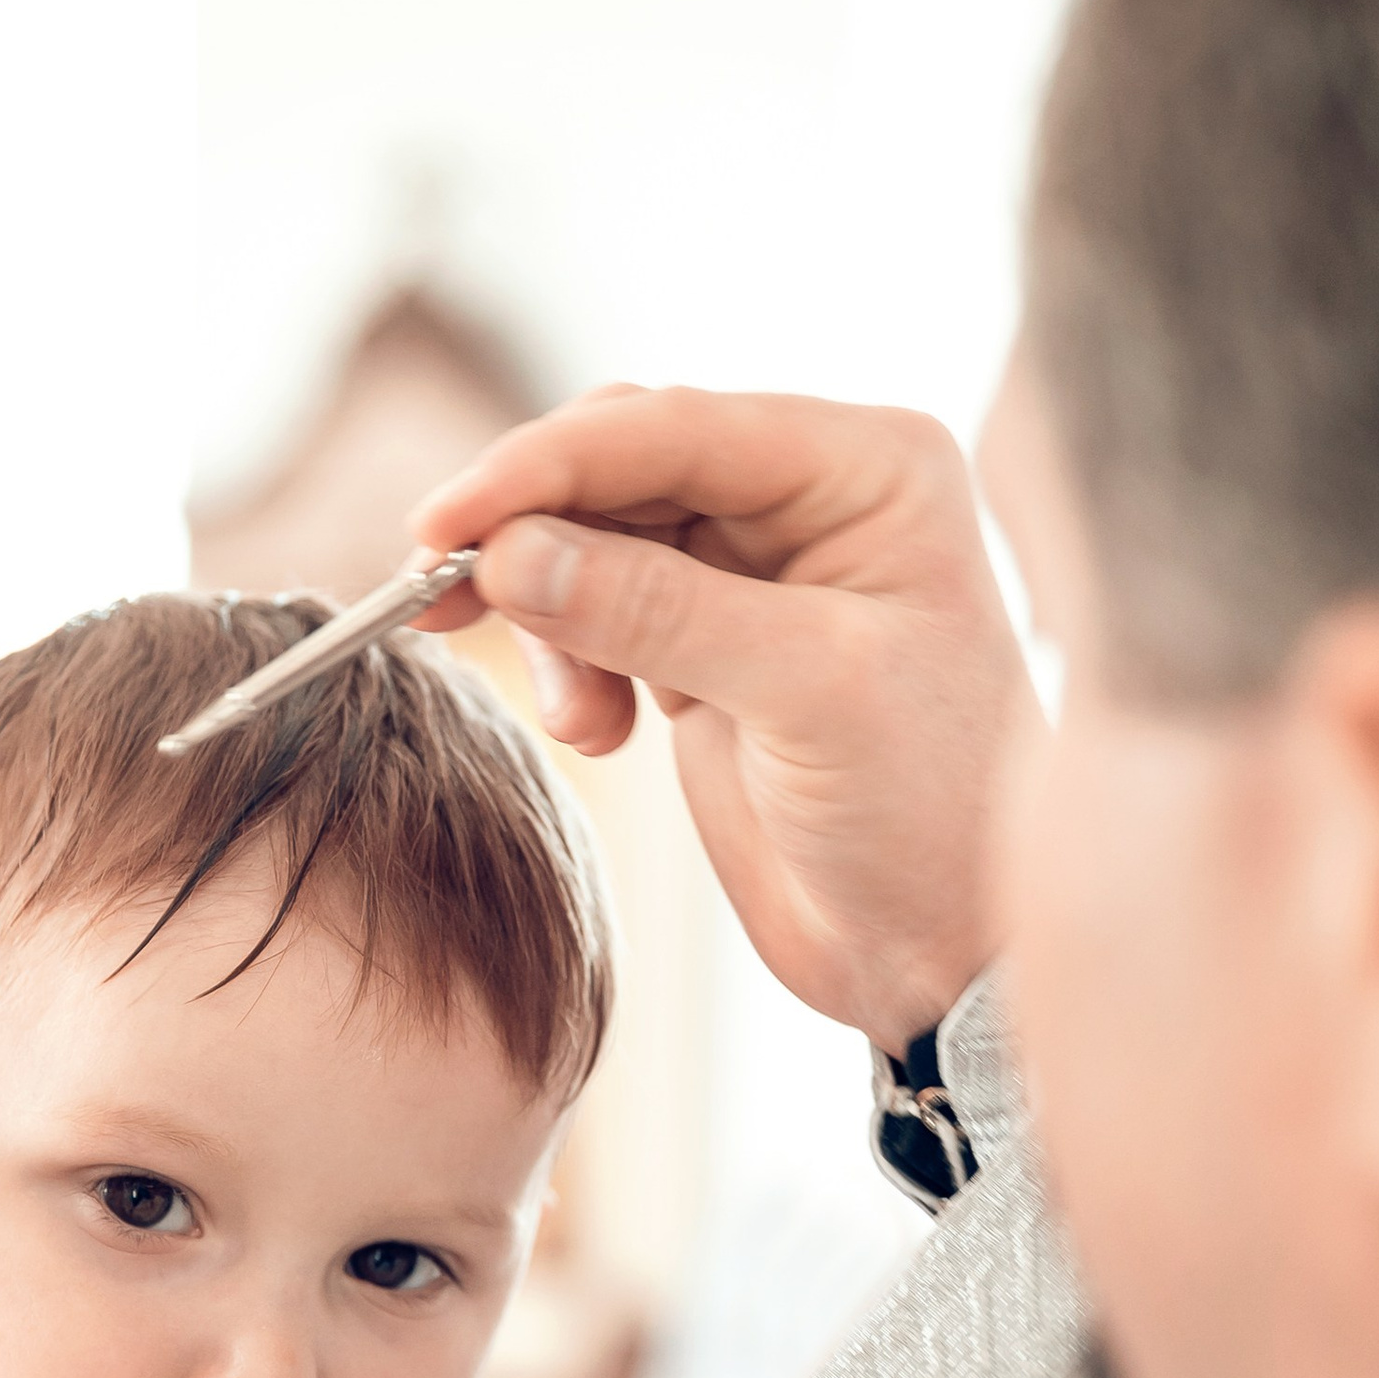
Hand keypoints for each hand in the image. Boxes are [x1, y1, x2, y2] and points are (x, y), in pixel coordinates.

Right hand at [413, 387, 1023, 1044]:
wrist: (936, 950)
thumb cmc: (929, 813)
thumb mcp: (806, 697)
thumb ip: (657, 612)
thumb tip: (511, 552)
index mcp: (866, 467)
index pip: (677, 426)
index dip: (546, 465)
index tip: (445, 522)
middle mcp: (808, 493)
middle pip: (618, 463)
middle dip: (531, 531)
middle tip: (442, 598)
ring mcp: (749, 565)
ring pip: (589, 532)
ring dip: (547, 612)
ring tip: (578, 719)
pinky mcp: (702, 638)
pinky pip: (590, 605)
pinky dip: (565, 657)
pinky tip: (596, 731)